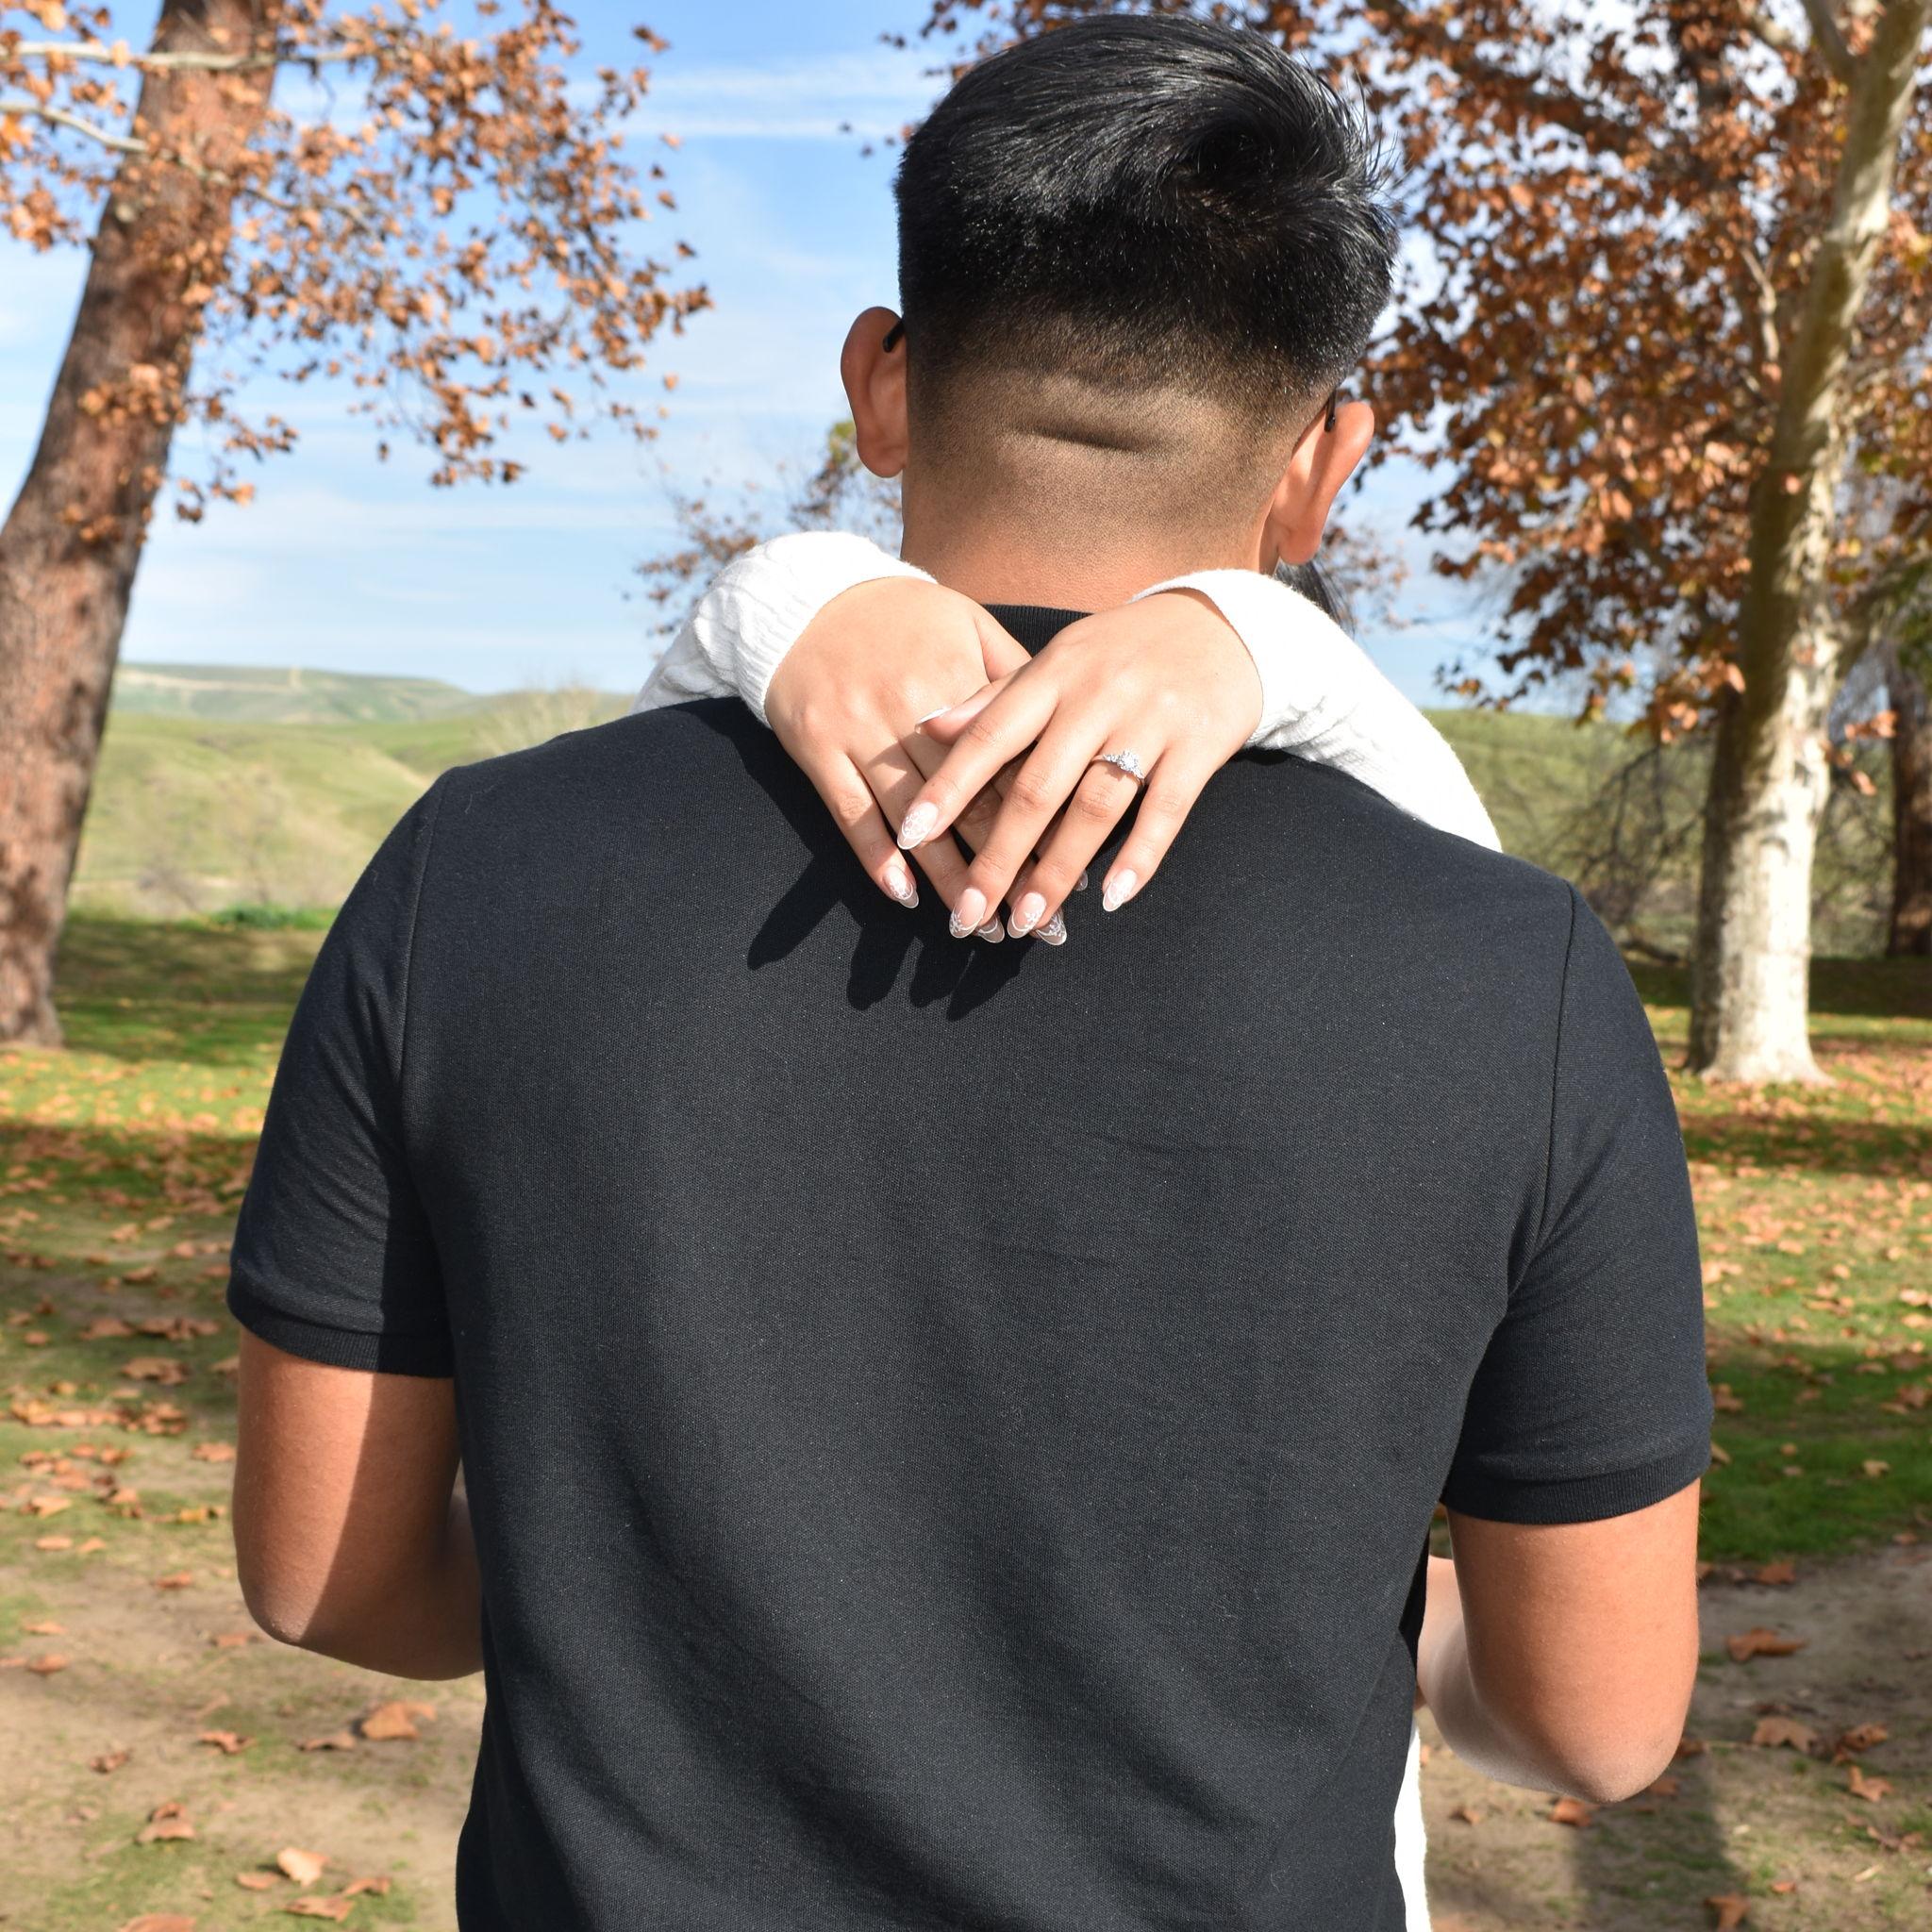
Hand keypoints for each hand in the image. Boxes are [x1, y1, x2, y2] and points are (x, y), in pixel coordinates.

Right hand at [764, 576, 1029, 932]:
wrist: (804, 596)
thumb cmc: (901, 615)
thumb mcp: (966, 623)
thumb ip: (1013, 674)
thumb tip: (1064, 728)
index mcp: (956, 678)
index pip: (1011, 762)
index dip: (1044, 820)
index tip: (1071, 867)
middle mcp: (911, 711)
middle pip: (969, 802)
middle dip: (1004, 866)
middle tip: (1034, 919)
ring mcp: (861, 733)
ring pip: (915, 820)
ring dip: (948, 878)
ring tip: (979, 925)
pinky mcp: (818, 750)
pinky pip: (851, 814)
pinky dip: (877, 858)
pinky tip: (906, 896)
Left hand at [901, 589, 1262, 938]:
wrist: (1221, 627)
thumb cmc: (1120, 652)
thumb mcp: (1056, 661)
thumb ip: (994, 698)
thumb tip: (925, 727)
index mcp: (1052, 676)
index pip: (989, 736)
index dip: (948, 787)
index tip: (911, 835)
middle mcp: (1096, 697)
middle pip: (1037, 787)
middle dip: (998, 856)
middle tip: (969, 913)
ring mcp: (1149, 722)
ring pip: (1095, 806)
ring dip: (1058, 870)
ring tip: (1029, 919)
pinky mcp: (1198, 746)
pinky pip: (1166, 811)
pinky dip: (1140, 856)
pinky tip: (1111, 898)